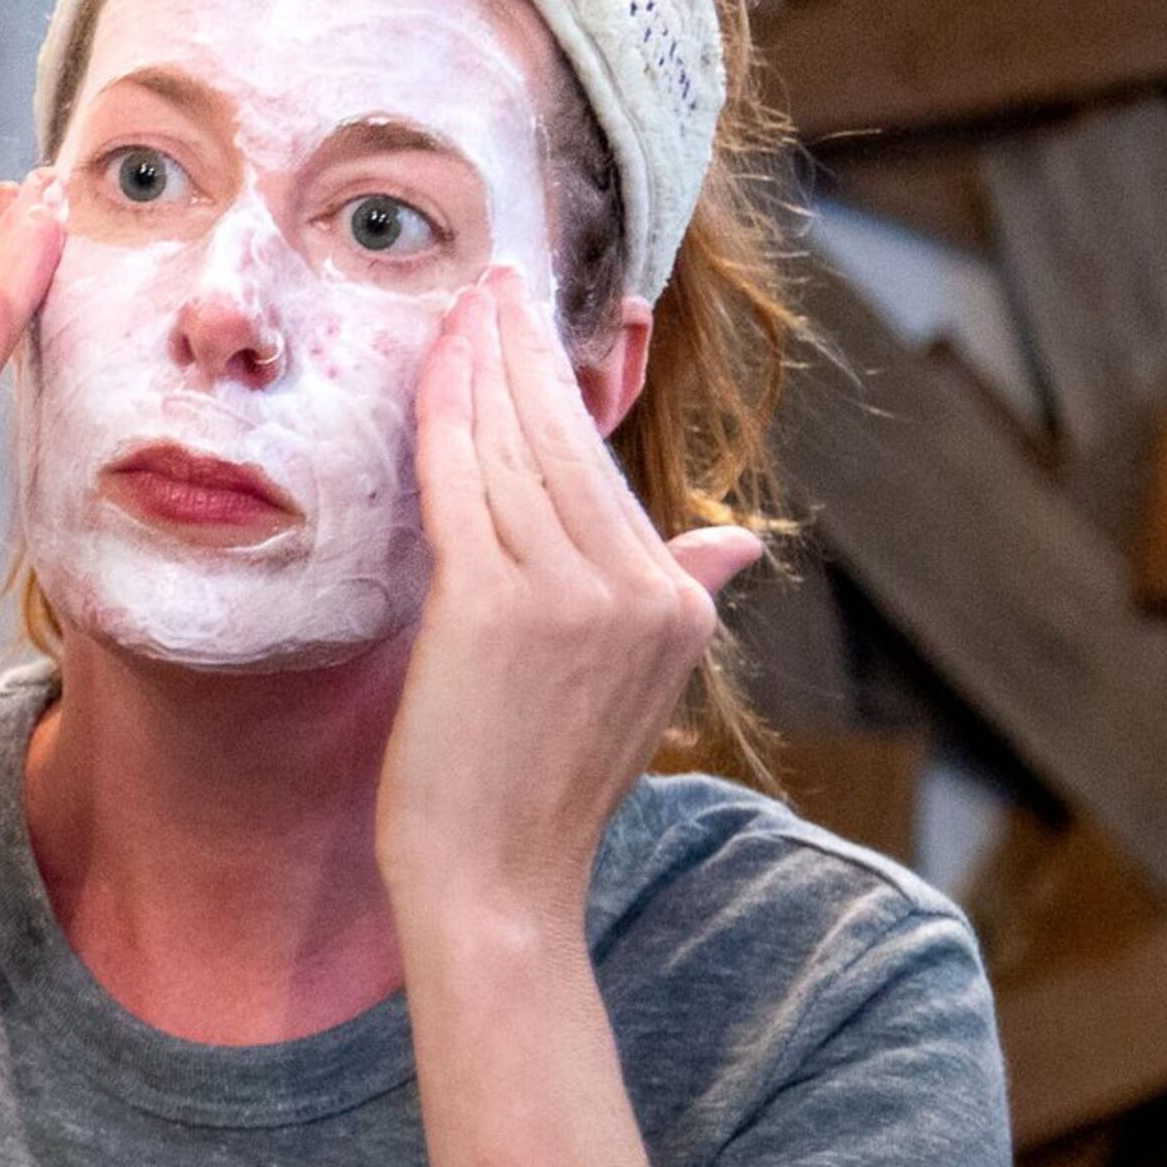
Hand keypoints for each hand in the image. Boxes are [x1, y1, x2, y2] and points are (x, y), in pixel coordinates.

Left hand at [377, 266, 759, 931]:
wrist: (494, 886)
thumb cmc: (537, 793)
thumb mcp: (635, 689)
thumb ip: (677, 597)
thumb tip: (737, 540)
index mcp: (678, 602)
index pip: (601, 466)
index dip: (559, 384)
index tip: (527, 318)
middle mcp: (640, 590)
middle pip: (563, 440)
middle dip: (522, 350)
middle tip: (490, 280)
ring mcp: (570, 597)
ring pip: (510, 450)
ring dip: (478, 368)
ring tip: (456, 307)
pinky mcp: (495, 607)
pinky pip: (461, 485)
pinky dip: (443, 419)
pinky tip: (429, 369)